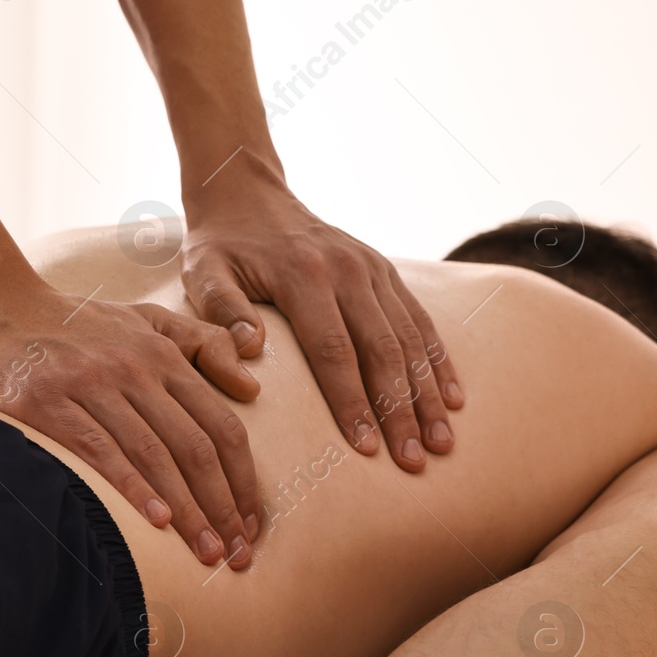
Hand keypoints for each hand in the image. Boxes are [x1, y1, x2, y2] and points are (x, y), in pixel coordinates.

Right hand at [0, 284, 261, 565]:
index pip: (221, 425)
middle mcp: (134, 368)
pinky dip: (133, 486)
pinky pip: (100, 450)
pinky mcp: (49, 401)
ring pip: (154, 454)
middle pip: (195, 447)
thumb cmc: (72, 323)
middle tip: (238, 555)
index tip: (253, 525)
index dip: (244, 480)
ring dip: (187, 510)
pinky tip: (156, 521)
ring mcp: (92, 384)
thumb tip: (252, 387)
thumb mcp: (144, 318)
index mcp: (162, 354)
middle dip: (223, 507)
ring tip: (207, 552)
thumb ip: (201, 343)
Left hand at [181, 152, 463, 471]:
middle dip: (401, 410)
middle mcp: (348, 270)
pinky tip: (453, 399)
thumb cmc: (219, 245)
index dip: (352, 401)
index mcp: (303, 275)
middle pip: (382, 350)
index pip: (333, 350)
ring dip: (428, 394)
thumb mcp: (202, 271)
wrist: (246, 193)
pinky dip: (438, 361)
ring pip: (410, 339)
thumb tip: (250, 351)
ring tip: (441, 443)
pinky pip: (419, 320)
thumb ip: (222, 310)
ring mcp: (372, 268)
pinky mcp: (384, 270)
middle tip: (413, 462)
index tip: (366, 446)